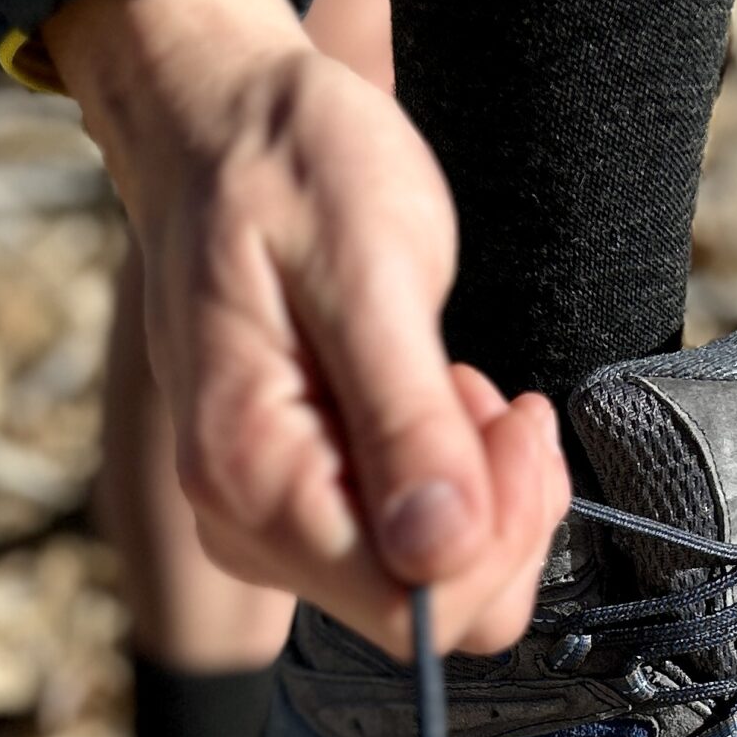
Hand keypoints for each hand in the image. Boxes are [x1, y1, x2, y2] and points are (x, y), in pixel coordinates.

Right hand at [45, 0, 568, 657]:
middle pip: (429, 610)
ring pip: (431, 584)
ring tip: (462, 383)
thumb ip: (405, 422)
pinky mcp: (303, 501)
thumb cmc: (287, 172)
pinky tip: (443, 399)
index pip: (408, 607)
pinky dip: (459, 483)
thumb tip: (438, 554)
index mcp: (248, 479)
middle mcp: (247, 525)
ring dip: (483, 496)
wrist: (222, 125)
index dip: (492, 537)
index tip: (513, 421)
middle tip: (501, 401)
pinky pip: (411, 547)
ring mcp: (272, 521)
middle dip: (499, 517)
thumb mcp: (367, 272)